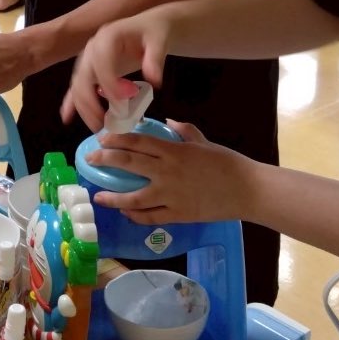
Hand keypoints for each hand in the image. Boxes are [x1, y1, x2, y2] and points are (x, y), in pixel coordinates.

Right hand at [61, 12, 172, 130]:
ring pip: (78, 86)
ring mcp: (88, 60)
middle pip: (83, 77)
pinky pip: (77, 87)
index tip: (121, 103)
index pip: (101, 62)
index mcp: (107, 37)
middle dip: (90, 102)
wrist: (149, 27)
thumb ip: (155, 59)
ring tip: (98, 127)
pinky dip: (72, 102)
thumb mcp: (160, 41)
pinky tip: (67, 118)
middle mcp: (92, 48)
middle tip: (104, 124)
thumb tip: (154, 81)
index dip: (108, 83)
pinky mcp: (90, 71)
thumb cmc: (154, 33)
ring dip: (84, 108)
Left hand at [83, 121, 254, 224]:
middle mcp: (167, 172)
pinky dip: (135, 216)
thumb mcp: (204, 142)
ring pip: (133, 198)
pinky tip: (126, 213)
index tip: (102, 138)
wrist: (247, 190)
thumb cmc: (228, 163)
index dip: (116, 139)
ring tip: (99, 196)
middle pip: (128, 163)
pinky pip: (150, 217)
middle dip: (105, 160)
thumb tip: (166, 122)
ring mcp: (170, 196)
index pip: (138, 141)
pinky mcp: (177, 215)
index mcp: (174, 151)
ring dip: (113, 197)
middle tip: (91, 160)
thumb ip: (184, 131)